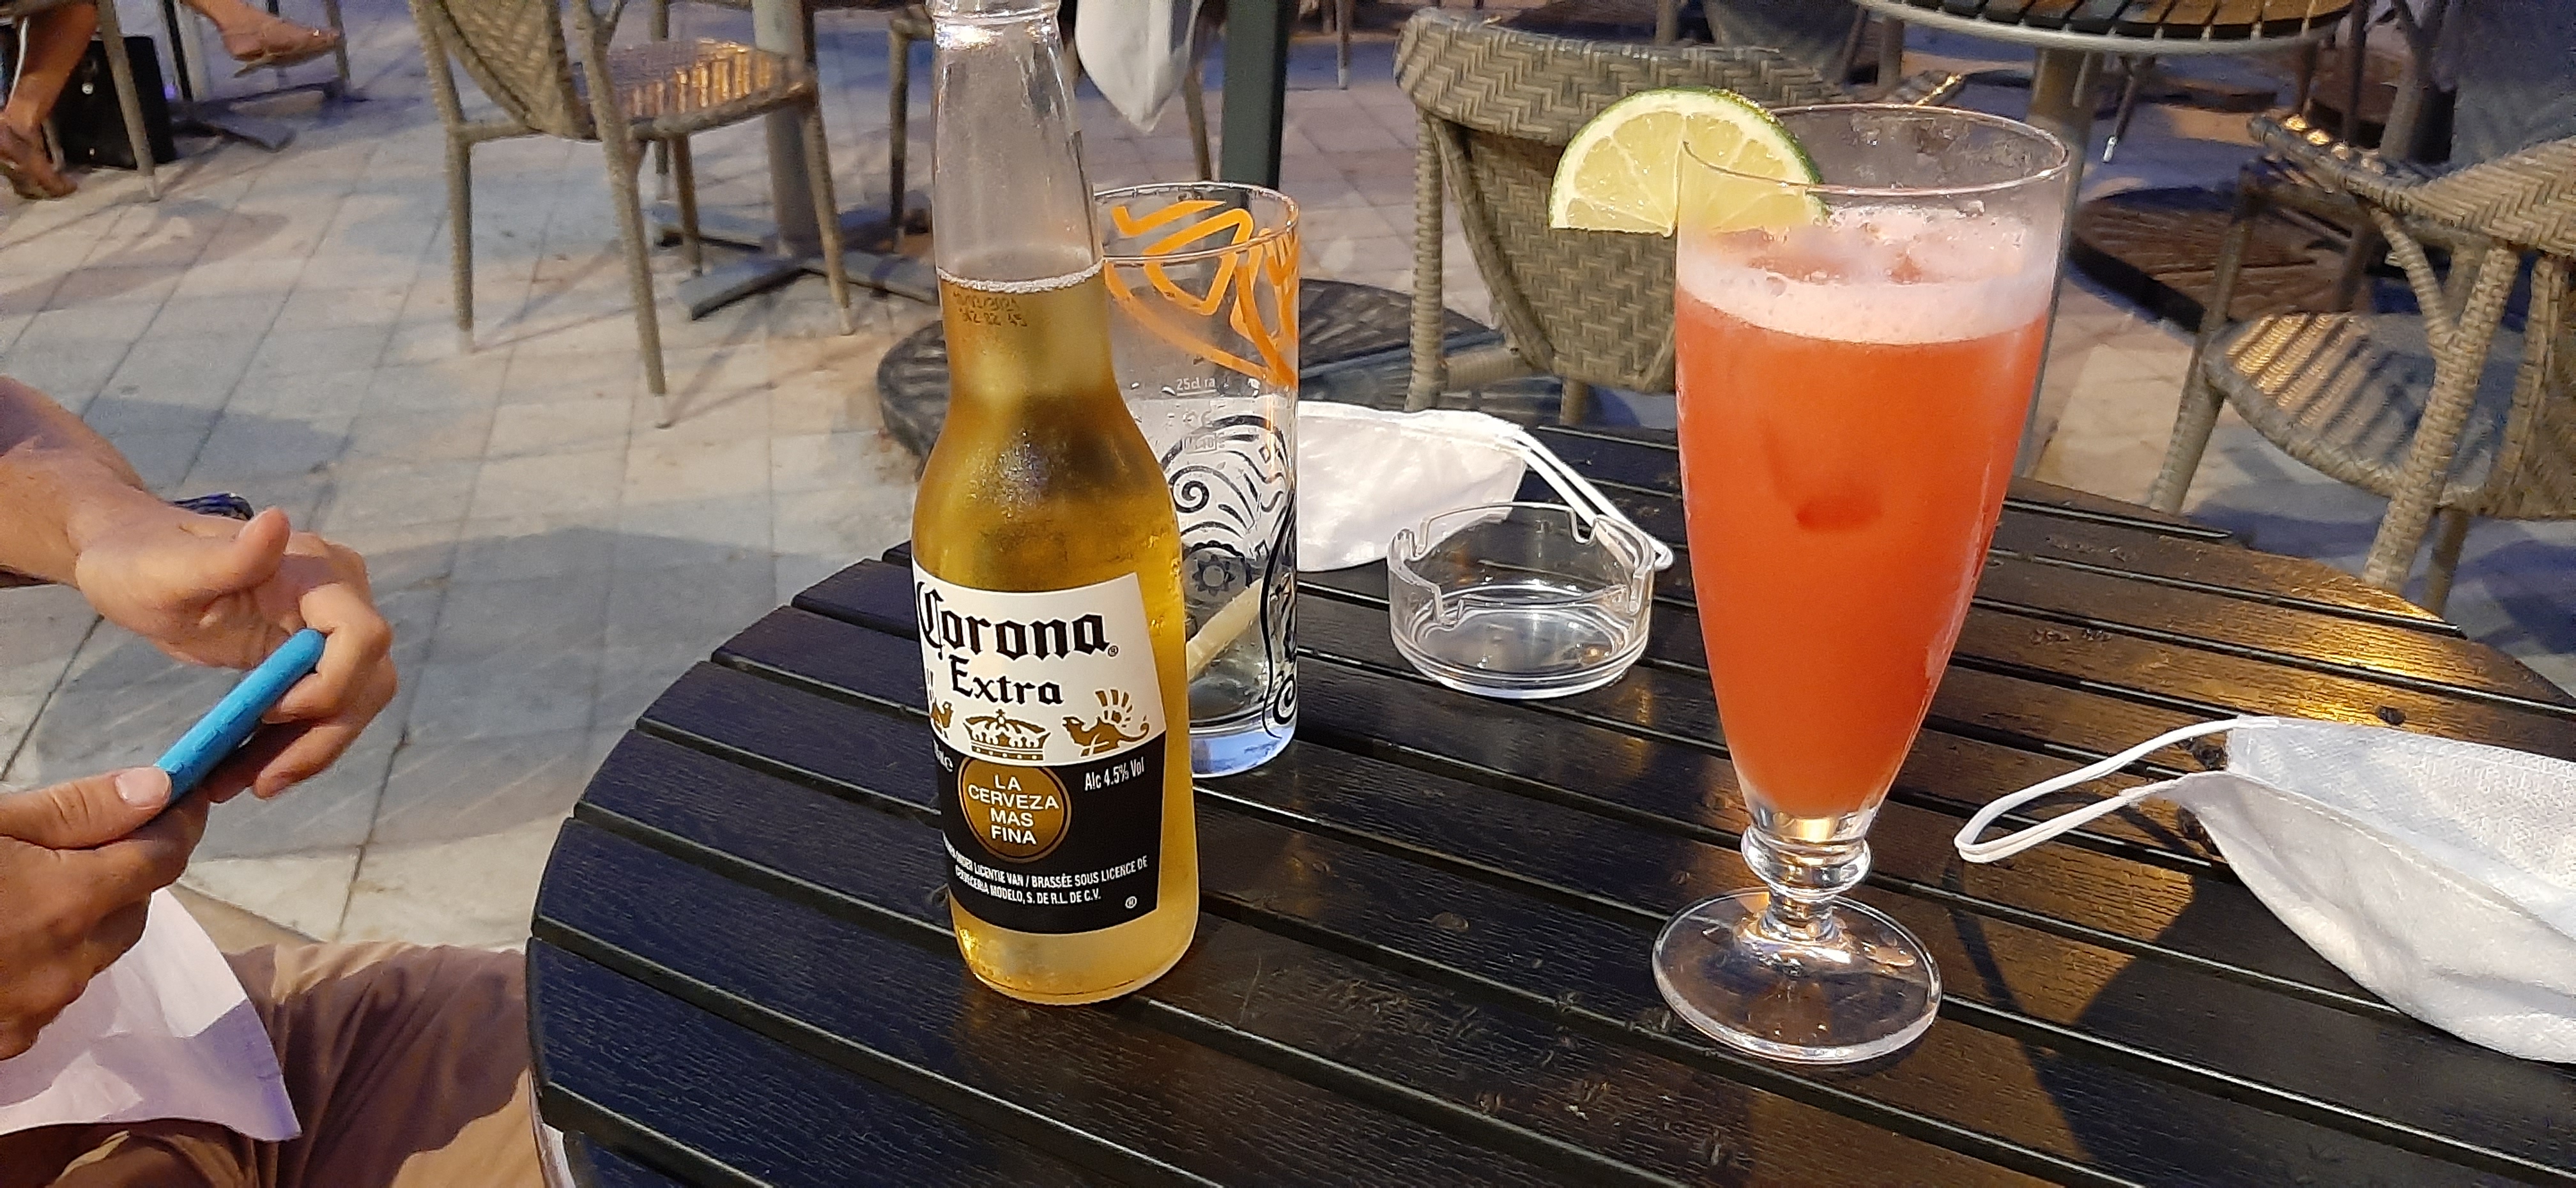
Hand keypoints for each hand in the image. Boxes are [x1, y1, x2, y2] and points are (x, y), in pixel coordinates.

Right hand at [0, 768, 209, 1058]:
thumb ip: (74, 811)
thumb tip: (158, 790)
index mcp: (66, 906)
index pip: (163, 858)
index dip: (178, 821)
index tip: (183, 794)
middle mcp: (62, 970)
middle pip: (133, 910)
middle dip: (125, 868)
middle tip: (86, 834)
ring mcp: (29, 1015)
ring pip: (92, 955)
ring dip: (81, 916)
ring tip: (24, 883)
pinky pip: (49, 992)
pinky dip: (41, 957)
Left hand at [70, 506, 396, 797]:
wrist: (131, 564)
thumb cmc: (139, 561)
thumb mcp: (169, 569)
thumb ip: (227, 556)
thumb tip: (279, 520)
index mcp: (315, 571)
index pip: (363, 636)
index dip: (331, 684)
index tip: (269, 710)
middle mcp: (340, 596)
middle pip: (368, 681)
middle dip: (321, 738)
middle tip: (261, 784)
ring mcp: (332, 627)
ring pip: (353, 705)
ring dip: (307, 752)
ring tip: (242, 785)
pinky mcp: (315, 656)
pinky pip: (326, 709)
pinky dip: (290, 745)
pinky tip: (246, 770)